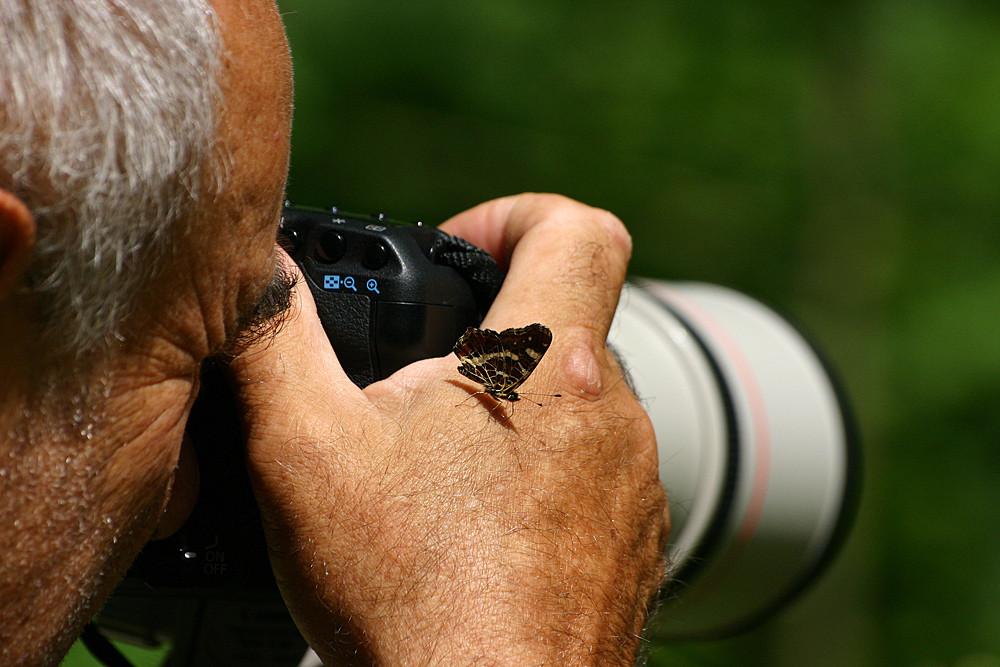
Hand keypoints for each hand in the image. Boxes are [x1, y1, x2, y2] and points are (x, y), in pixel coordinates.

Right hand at [230, 194, 668, 664]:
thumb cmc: (409, 595)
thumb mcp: (306, 450)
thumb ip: (275, 337)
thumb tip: (254, 272)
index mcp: (548, 363)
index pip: (579, 228)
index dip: (518, 214)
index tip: (464, 252)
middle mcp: (613, 415)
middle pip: (567, 322)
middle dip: (491, 337)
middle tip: (418, 392)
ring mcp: (635, 487)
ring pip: (577, 407)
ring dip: (514, 416)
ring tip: (438, 473)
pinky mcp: (635, 547)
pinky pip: (593, 479)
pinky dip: (541, 482)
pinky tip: (479, 534)